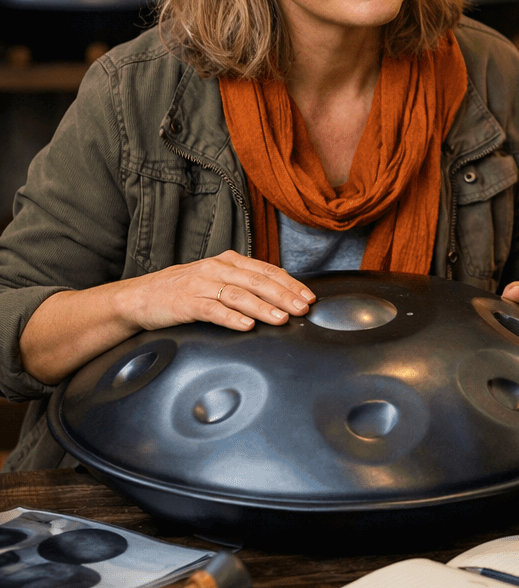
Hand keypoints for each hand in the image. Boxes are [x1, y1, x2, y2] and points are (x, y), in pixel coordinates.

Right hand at [116, 250, 314, 333]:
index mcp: (229, 261)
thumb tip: (281, 297)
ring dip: (262, 307)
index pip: (267, 270)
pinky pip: (212, 309)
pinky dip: (231, 317)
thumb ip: (244, 283)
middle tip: (302, 309)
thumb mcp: (217, 280)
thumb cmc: (184, 290)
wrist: (140, 297)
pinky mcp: (185, 302)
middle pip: (257, 281)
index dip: (290, 284)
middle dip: (284, 295)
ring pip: (238, 294)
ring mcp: (200, 284)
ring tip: (281, 319)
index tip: (309, 297)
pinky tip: (246, 326)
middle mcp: (217, 268)